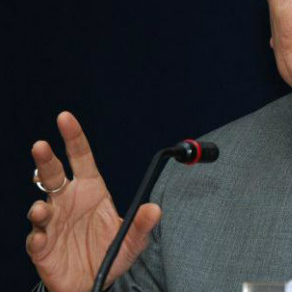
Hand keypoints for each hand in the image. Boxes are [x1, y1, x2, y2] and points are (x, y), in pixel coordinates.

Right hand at [26, 112, 161, 291]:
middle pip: (53, 174)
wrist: (92, 283)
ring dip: (40, 206)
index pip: (81, 157)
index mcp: (91, 190)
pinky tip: (42, 237)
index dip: (74, 137)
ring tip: (43, 210)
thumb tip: (155, 209)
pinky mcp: (42, 246)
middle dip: (46, 159)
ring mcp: (53, 223)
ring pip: (40, 206)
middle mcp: (69, 201)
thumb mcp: (132, 240)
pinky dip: (37, 236)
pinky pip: (35, 238)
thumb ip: (143, 225)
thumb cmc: (110, 252)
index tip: (65, 117)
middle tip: (41, 145)